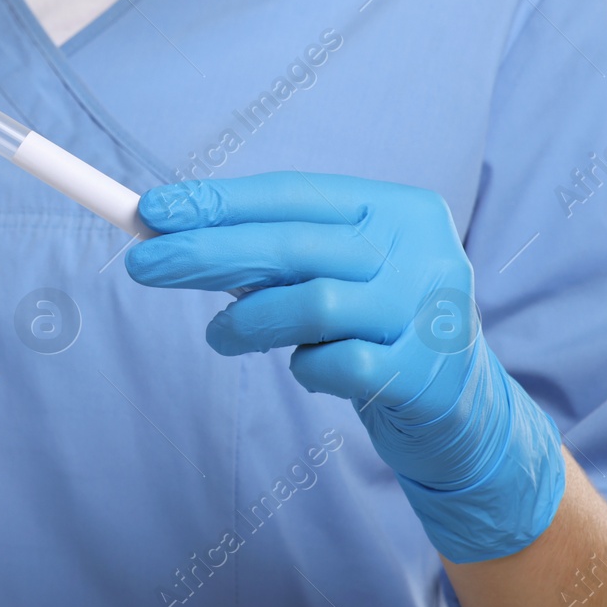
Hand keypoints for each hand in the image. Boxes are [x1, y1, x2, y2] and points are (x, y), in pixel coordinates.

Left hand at [126, 171, 564, 562]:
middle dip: (208, 252)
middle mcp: (424, 252)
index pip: (292, 193)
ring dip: (248, 321)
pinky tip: (306, 368)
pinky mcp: (426, 377)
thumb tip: (170, 230)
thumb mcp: (335, 272)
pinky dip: (305, 368)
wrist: (462, 412)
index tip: (152, 210)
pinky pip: (337, 365)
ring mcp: (430, 315)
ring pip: (313, 304)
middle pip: (293, 244)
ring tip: (221, 337)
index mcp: (400, 209)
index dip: (219, 202)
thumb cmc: (375, 326)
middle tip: (143, 265)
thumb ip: (273, 250)